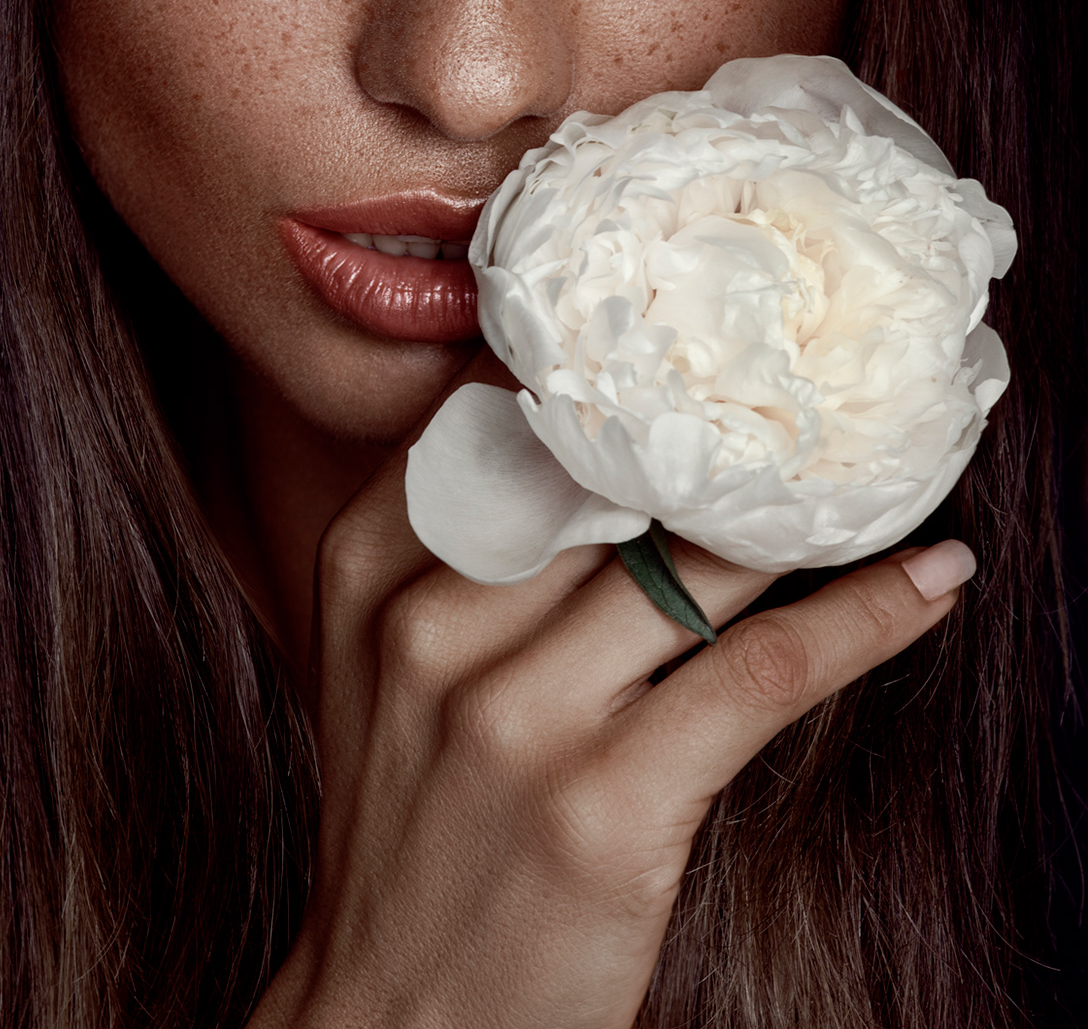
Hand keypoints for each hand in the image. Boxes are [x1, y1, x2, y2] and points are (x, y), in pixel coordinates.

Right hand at [251, 349, 974, 1028]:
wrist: (394, 1025)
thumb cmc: (409, 833)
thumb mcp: (386, 673)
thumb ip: (459, 555)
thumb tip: (598, 453)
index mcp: (368, 573)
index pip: (504, 420)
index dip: (611, 373)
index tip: (700, 338)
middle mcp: (431, 625)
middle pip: (613, 483)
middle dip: (718, 437)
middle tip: (811, 386)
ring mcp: (516, 715)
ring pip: (697, 564)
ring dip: (806, 516)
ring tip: (879, 470)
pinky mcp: (606, 803)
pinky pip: (761, 670)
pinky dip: (864, 616)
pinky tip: (930, 579)